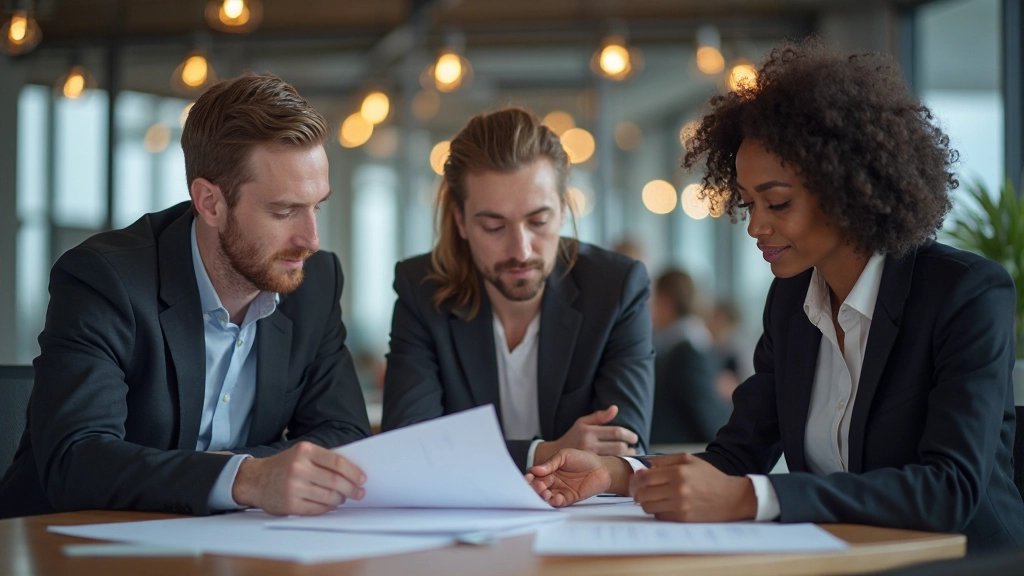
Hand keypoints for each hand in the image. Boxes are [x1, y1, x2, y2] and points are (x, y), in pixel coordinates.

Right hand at [231, 441, 365, 515]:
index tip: (362, 478)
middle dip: (352, 488)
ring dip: (341, 499)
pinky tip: (330, 504)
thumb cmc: (284, 465)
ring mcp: (293, 487)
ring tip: (344, 498)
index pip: (337, 462)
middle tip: (359, 492)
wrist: (255, 480)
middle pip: (335, 481)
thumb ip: (323, 459)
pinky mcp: (290, 504)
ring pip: (329, 497)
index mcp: (304, 451)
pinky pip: (317, 509)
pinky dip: (328, 508)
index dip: (353, 472)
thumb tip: (352, 471)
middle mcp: (298, 468)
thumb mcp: (301, 453)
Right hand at [525, 449, 630, 506]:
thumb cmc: (583, 458)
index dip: (530, 477)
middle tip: (538, 487)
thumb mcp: (565, 455)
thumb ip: (550, 463)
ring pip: (547, 496)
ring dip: (544, 497)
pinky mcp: (569, 498)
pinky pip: (559, 502)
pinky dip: (556, 502)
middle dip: (536, 488)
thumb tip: (535, 470)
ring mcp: (560, 490)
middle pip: (539, 487)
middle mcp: (553, 481)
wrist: (602, 468)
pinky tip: (556, 499)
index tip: (528, 479)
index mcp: (549, 470)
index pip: (535, 475)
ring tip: (545, 494)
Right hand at [533, 405, 638, 462]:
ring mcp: (589, 457)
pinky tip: (622, 461)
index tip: (634, 438)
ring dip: (626, 456)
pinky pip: (610, 465)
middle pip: (618, 446)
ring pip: (616, 457)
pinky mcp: (589, 467)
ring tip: (630, 454)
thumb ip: (600, 416)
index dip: (628, 435)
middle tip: (634, 447)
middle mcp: (589, 444)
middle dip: (630, 447)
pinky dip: (618, 463)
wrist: (556, 454)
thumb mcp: (582, 422)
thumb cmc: (572, 436)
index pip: (615, 432)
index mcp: (589, 431)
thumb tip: (615, 408)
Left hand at [629, 453, 756, 521]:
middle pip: (643, 494)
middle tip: (638, 491)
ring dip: (646, 502)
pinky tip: (664, 505)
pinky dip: (658, 511)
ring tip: (652, 498)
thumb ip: (665, 460)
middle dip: (637, 492)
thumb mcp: (689, 460)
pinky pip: (659, 516)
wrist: (731, 498)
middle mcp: (678, 490)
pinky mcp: (683, 519)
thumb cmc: (709, 477)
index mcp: (678, 472)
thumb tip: (645, 466)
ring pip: (648, 507)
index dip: (635, 480)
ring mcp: (680, 506)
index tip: (635, 481)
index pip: (644, 478)